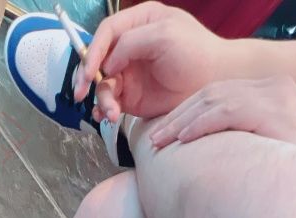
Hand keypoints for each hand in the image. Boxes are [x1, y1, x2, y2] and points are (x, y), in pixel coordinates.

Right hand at [74, 2, 226, 122]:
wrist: (215, 82)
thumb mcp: (163, 36)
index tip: (89, 72)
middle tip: (81, 93)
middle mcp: (131, 48)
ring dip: (102, 99)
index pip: (106, 33)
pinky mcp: (133, 97)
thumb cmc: (195, 52)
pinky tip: (108, 116)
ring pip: (104, 85)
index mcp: (139, 23)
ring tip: (111, 113)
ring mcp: (131, 74)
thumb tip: (107, 64)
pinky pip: (112, 102)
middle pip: (99, 60)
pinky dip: (106, 110)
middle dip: (87, 77)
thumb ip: (131, 44)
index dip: (93, 51)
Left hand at [150, 76, 295, 157]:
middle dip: (179, 117)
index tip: (167, 136)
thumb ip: (247, 145)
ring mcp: (276, 96)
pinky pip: (227, 112)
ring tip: (160, 142)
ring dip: (182, 122)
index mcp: (274, 95)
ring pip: (214, 100)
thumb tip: (214, 162)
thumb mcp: (273, 150)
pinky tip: (182, 140)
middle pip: (212, 95)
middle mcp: (275, 88)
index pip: (221, 96)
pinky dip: (200, 125)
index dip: (189, 115)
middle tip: (154, 139)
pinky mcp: (274, 109)